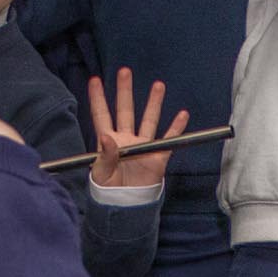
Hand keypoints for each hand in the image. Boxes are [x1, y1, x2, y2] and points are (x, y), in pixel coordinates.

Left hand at [88, 69, 186, 190]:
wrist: (126, 205)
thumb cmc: (108, 189)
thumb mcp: (101, 173)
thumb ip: (104, 155)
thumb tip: (107, 138)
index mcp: (108, 140)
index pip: (102, 114)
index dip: (97, 98)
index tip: (95, 80)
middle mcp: (126, 138)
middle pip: (125, 110)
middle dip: (125, 91)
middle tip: (125, 71)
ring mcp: (142, 145)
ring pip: (148, 119)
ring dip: (154, 103)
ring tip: (158, 85)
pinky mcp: (157, 155)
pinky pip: (169, 139)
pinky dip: (176, 128)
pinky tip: (182, 115)